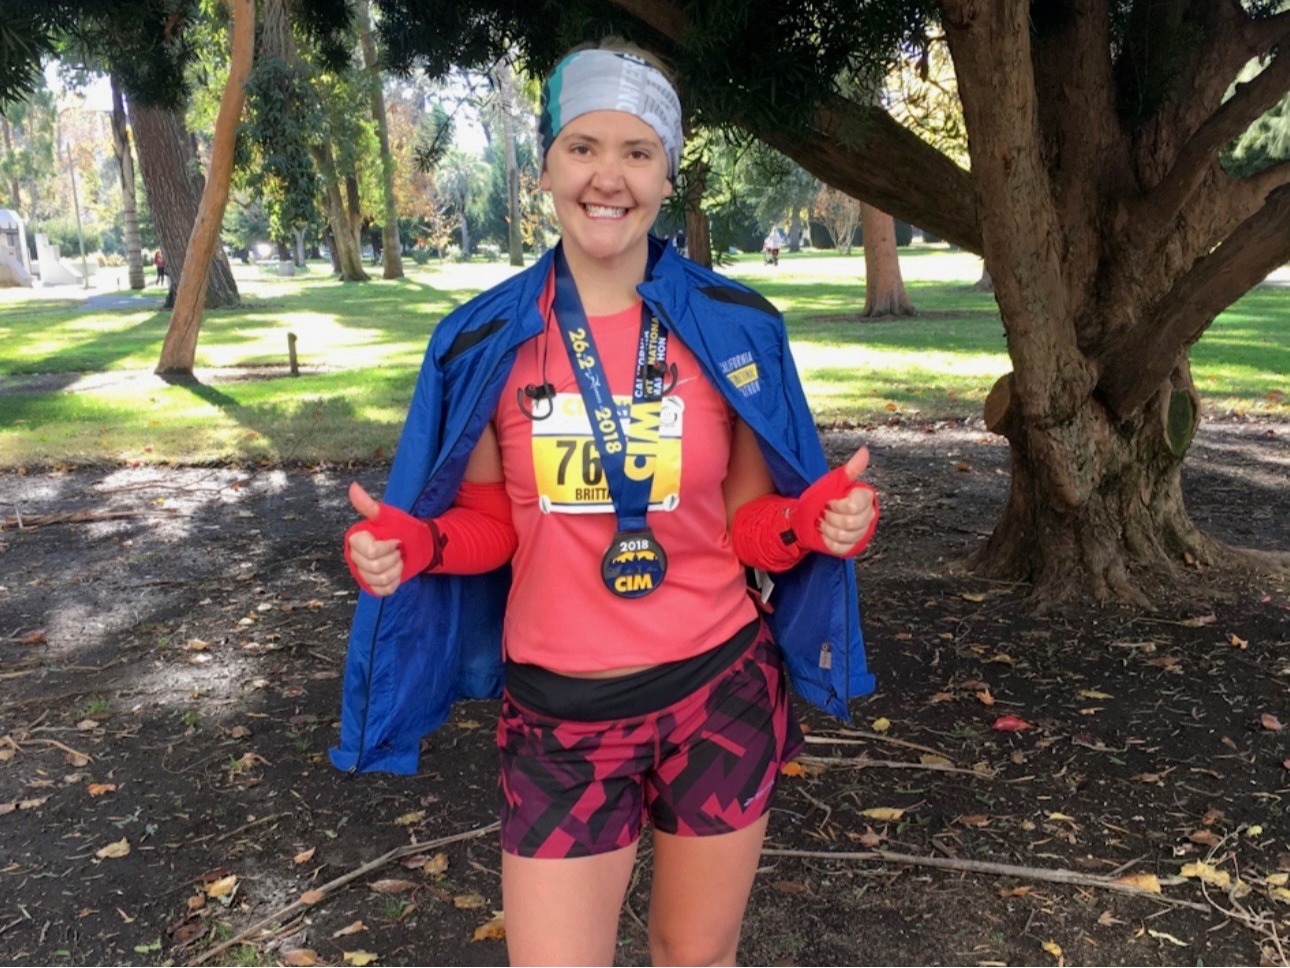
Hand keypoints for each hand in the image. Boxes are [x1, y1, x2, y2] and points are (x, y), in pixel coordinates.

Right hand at [345, 482, 405, 596]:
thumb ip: (369, 505)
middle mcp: (354, 558)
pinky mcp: (372, 587)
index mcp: (355, 540)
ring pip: (380, 579)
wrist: (417, 545)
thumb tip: (353, 486)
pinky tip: (396, 571)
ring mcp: (362, 574)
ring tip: (398, 559)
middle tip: (397, 550)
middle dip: (393, 558)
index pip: (371, 552)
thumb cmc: (402, 528)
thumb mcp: (387, 516)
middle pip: (375, 567)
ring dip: (396, 569)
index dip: (388, 547)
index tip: (395, 539)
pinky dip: (395, 581)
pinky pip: (384, 590)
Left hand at [818, 447, 877, 556]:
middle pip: (850, 523)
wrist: (807, 516)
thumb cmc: (821, 497)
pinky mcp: (852, 547)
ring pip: (845, 536)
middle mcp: (867, 516)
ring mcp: (861, 533)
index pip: (854, 506)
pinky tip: (825, 534)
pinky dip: (828, 541)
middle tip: (824, 512)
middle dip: (830, 517)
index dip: (837, 505)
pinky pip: (841, 547)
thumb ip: (851, 469)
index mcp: (865, 498)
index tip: (829, 501)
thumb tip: (865, 450)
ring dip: (827, 529)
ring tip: (823, 522)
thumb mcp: (834, 481)